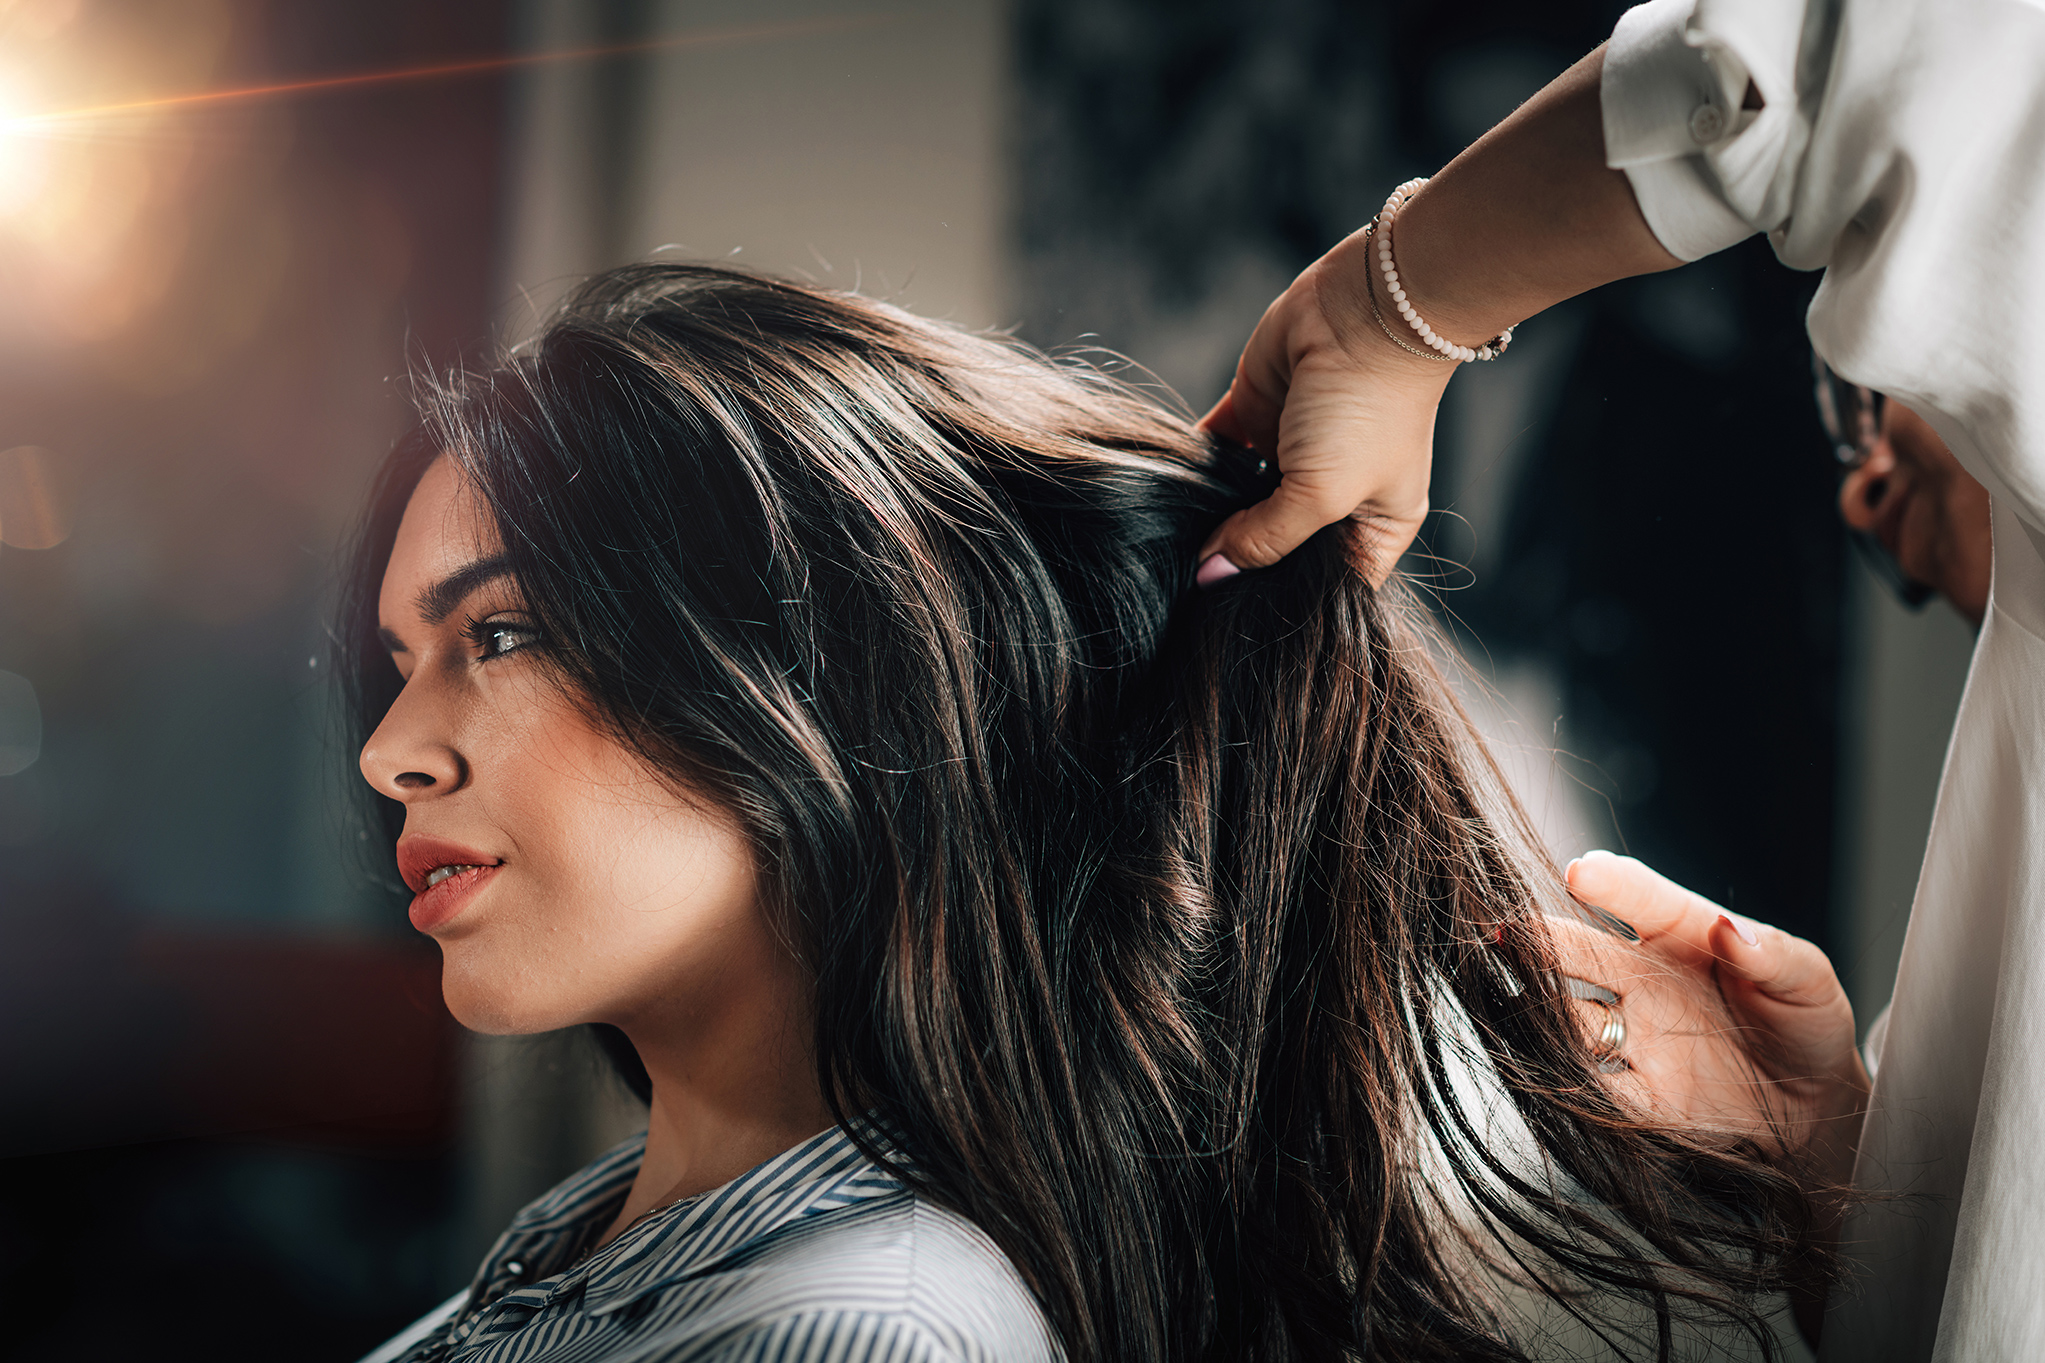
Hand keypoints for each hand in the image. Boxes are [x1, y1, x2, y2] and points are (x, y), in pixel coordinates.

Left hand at [1196, 228, 1455, 584]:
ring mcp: (1292, 453)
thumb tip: (1211, 575)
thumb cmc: (1368, 408)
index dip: (1280, 600)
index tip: (1229, 619)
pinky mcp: (1257, 413)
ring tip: (1173, 544)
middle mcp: (1334, 494)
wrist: (1364, 310)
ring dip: (1210, 515)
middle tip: (1190, 586)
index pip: (1322, 582)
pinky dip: (1195, 470)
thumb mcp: (1322, 493)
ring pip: (1239, 499)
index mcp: (1372, 525)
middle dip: (1237, 560)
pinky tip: (1168, 493)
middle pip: (1274, 544)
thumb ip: (1265, 539)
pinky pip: (1217, 452)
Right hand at [1550, 851, 1869, 1185]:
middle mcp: (1643, 979)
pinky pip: (1595, 1088)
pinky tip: (1550, 1070)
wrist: (1813, 1104)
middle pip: (1579, 952)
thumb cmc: (1807, 1024)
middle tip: (1515, 931)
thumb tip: (1732, 930)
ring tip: (1522, 1003)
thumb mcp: (1811, 983)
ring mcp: (1636, 1035)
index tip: (1584, 872)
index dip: (1612, 884)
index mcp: (1683, 934)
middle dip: (1543, 939)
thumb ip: (1776, 957)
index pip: (1641, 899)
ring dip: (1543, 1011)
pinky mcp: (1640, 1095)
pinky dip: (1569, 1081)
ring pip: (1571, 1017)